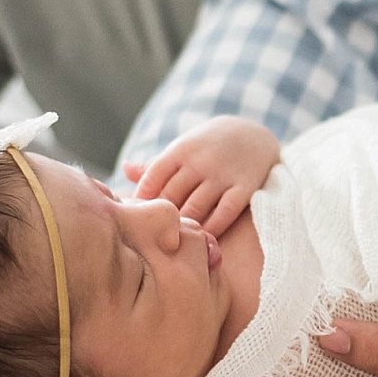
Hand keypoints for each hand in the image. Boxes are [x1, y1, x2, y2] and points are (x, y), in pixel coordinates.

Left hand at [123, 116, 280, 234]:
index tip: (141, 217)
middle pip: (171, 197)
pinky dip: (211, 228)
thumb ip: (154, 165)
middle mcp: (199, 162)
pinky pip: (224, 214)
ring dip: (184, 226)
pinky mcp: (243, 188)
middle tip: (155, 236)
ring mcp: (222, 175)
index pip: (151, 179)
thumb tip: (125, 169)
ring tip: (175, 241)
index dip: (143, 202)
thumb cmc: (207, 147)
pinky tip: (203, 237)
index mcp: (179, 150)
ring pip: (195, 208)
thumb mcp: (182, 149)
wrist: (252, 134)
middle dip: (161, 218)